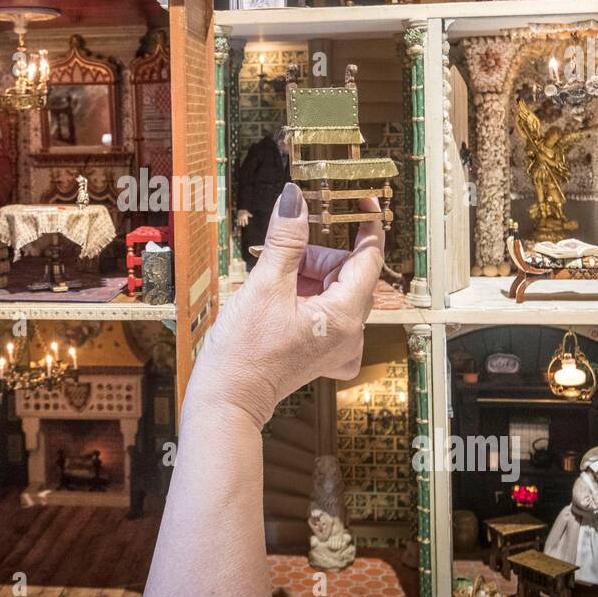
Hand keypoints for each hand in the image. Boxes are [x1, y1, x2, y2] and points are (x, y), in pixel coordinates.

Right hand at [188, 183, 384, 429]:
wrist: (227, 398)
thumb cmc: (244, 351)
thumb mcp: (265, 284)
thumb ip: (286, 238)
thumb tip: (294, 198)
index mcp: (345, 316)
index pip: (369, 258)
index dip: (365, 225)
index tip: (360, 202)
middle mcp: (351, 335)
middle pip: (347, 275)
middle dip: (316, 258)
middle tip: (282, 259)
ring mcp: (339, 349)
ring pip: (335, 293)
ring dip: (307, 279)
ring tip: (272, 287)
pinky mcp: (323, 356)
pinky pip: (326, 315)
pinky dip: (306, 301)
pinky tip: (282, 306)